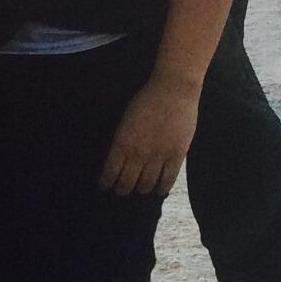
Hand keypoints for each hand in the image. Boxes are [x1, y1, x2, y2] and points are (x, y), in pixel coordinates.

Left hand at [99, 71, 199, 196]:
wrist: (172, 90)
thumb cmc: (146, 100)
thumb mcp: (125, 120)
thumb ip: (121, 141)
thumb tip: (117, 157)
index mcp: (122, 143)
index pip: (110, 173)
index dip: (106, 183)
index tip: (105, 186)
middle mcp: (138, 154)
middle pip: (127, 183)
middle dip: (121, 189)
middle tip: (120, 190)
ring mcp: (158, 157)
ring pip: (146, 185)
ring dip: (140, 190)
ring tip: (139, 189)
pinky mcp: (176, 156)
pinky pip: (167, 181)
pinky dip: (161, 188)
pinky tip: (158, 190)